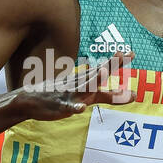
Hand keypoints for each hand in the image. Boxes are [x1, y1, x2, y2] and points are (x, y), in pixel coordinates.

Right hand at [10, 51, 134, 122]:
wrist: (30, 100)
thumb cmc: (62, 95)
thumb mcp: (88, 94)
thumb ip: (109, 95)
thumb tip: (130, 94)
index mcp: (86, 80)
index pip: (104, 69)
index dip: (117, 62)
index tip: (132, 53)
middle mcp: (80, 84)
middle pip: (97, 74)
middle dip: (109, 65)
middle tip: (122, 55)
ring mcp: (69, 94)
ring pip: (83, 87)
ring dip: (93, 80)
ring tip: (103, 72)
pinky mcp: (59, 106)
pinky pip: (67, 107)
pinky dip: (73, 107)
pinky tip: (80, 109)